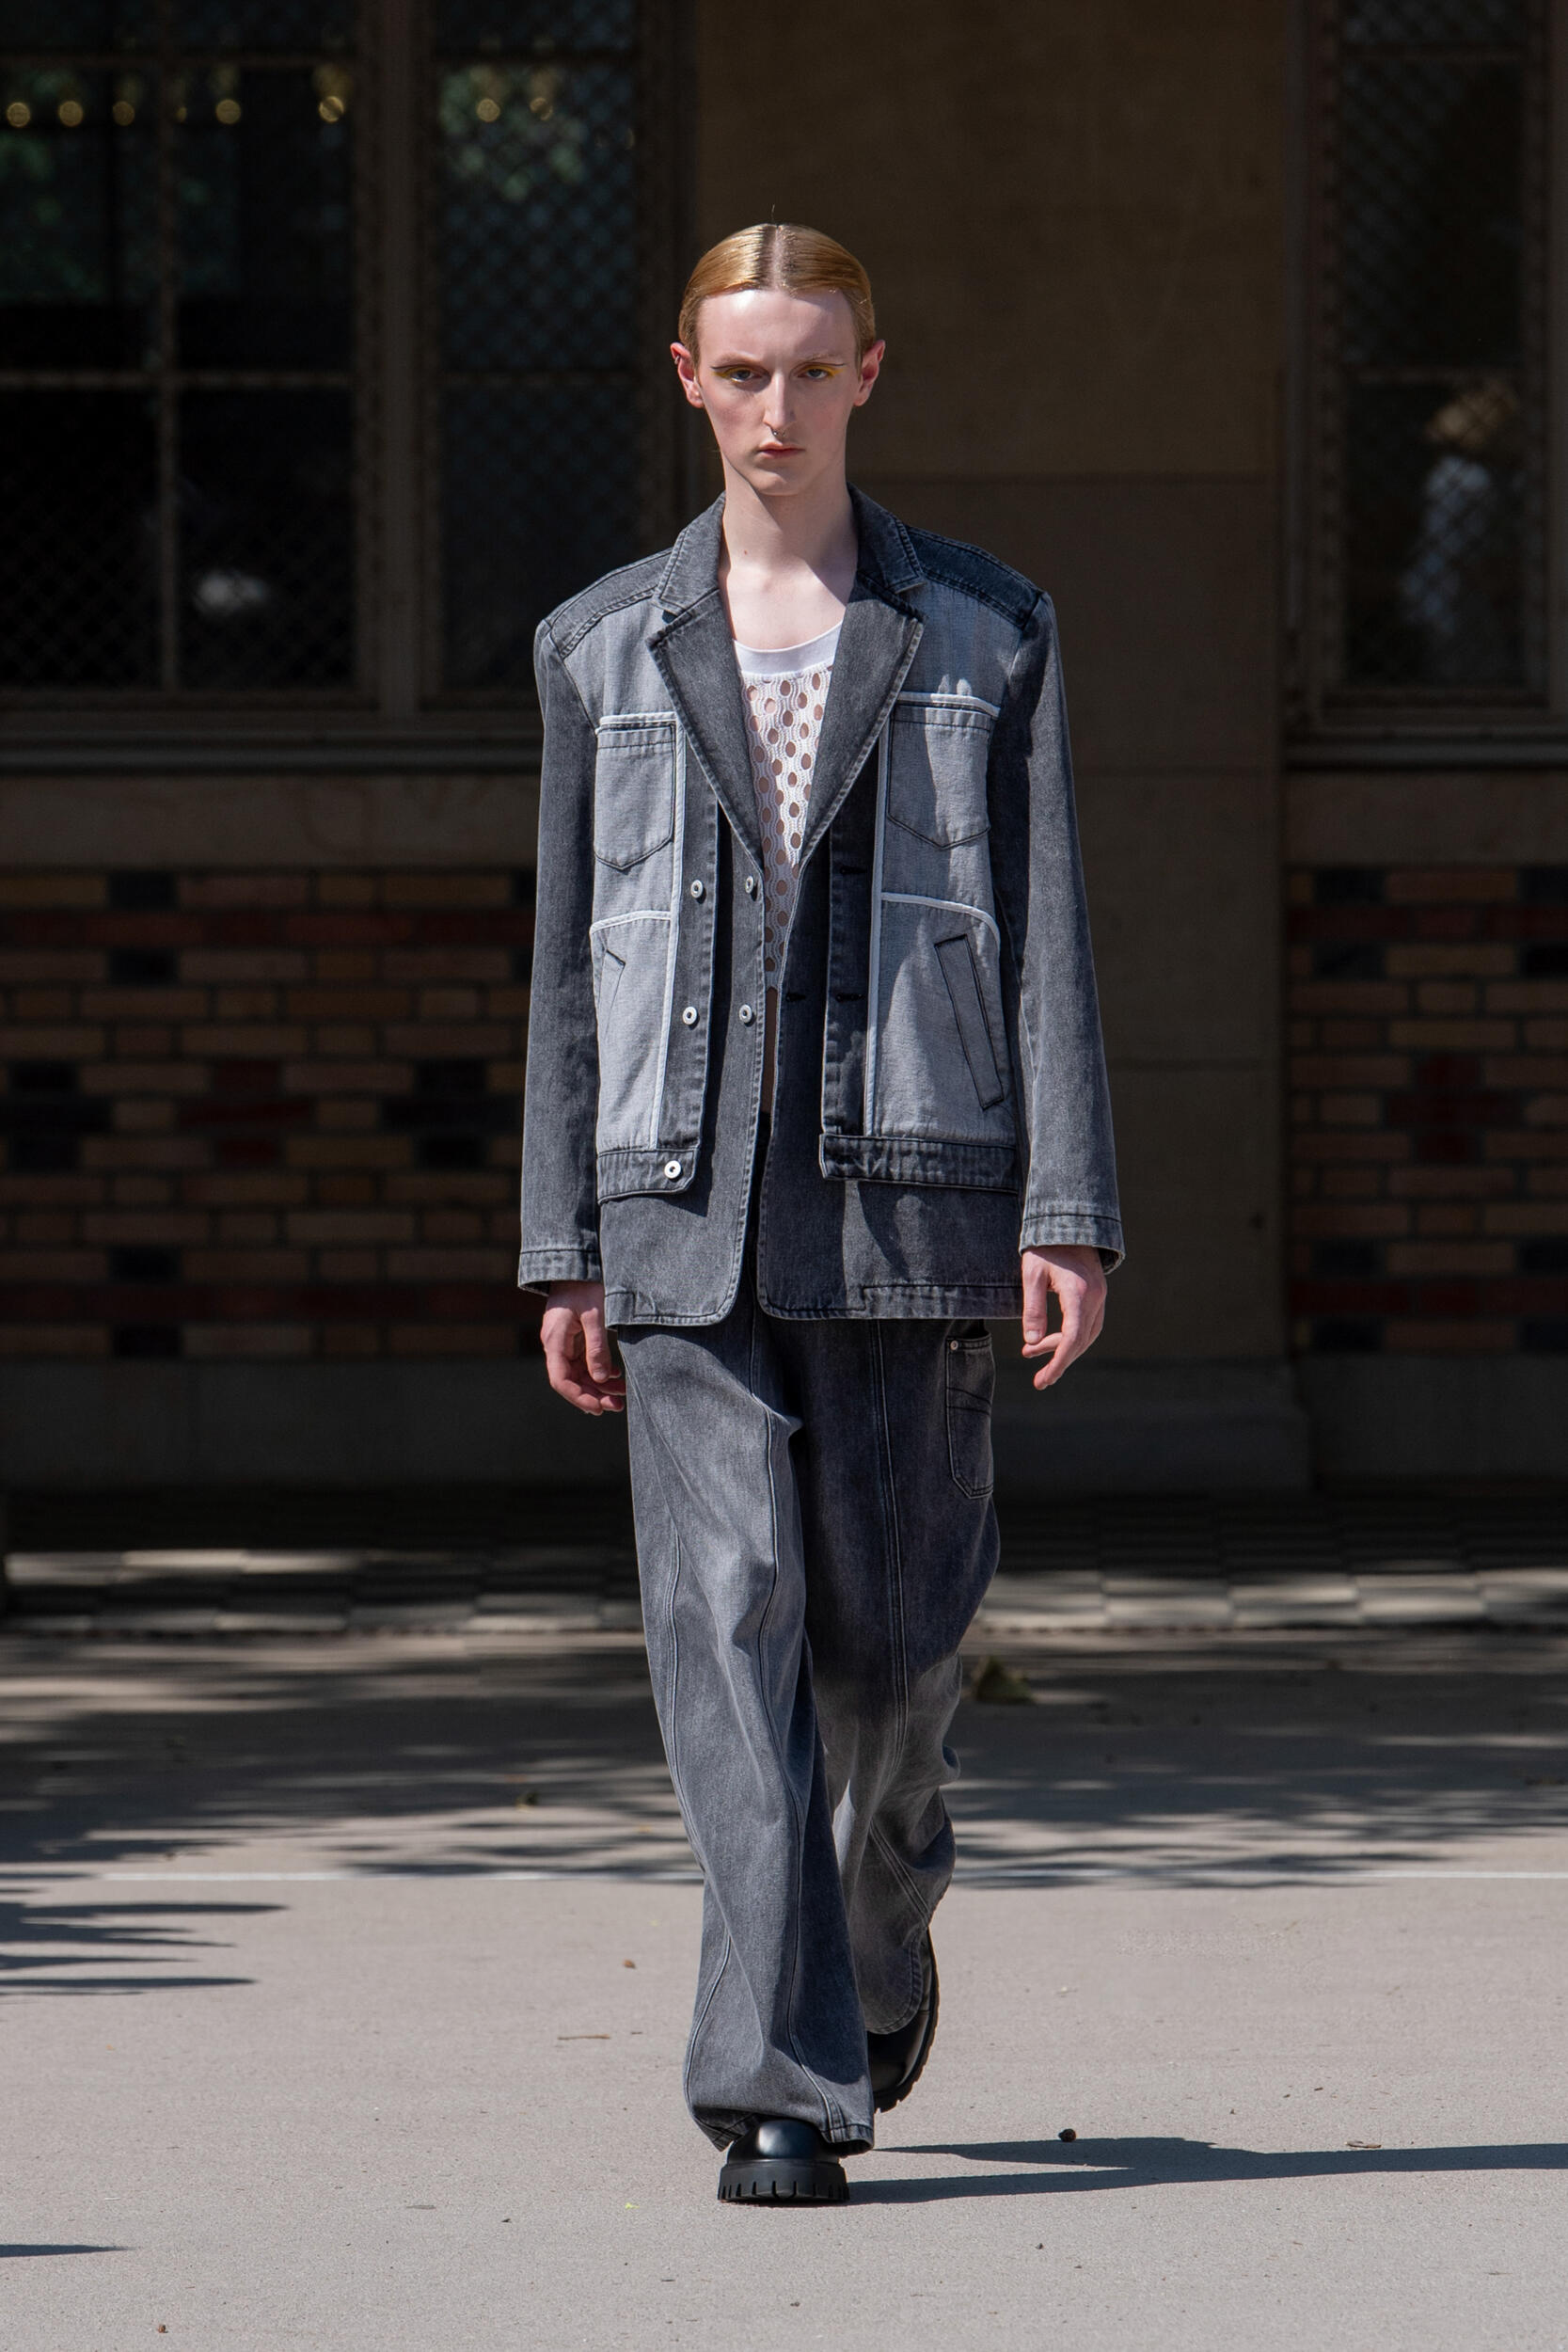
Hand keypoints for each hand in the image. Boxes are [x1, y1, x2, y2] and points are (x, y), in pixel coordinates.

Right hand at [541, 1281, 625, 1415]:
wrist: (577, 1263)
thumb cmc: (585, 1285)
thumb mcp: (595, 1315)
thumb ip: (597, 1347)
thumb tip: (601, 1378)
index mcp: (554, 1340)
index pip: (561, 1380)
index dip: (579, 1397)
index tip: (599, 1408)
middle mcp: (555, 1344)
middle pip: (571, 1380)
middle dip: (593, 1395)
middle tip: (618, 1406)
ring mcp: (564, 1341)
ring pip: (579, 1372)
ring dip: (599, 1385)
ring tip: (622, 1394)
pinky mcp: (574, 1337)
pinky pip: (584, 1361)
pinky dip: (599, 1370)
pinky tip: (616, 1375)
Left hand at [1020, 1245, 1106, 1390]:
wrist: (1069, 1220)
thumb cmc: (1045, 1246)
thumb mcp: (1031, 1275)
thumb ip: (1033, 1309)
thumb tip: (1032, 1342)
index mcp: (1079, 1294)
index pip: (1072, 1339)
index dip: (1057, 1363)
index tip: (1042, 1381)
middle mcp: (1096, 1298)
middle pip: (1081, 1342)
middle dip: (1059, 1361)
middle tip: (1038, 1379)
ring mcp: (1100, 1296)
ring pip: (1086, 1335)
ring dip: (1061, 1347)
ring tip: (1030, 1352)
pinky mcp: (1097, 1294)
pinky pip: (1087, 1324)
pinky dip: (1069, 1335)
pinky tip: (1047, 1339)